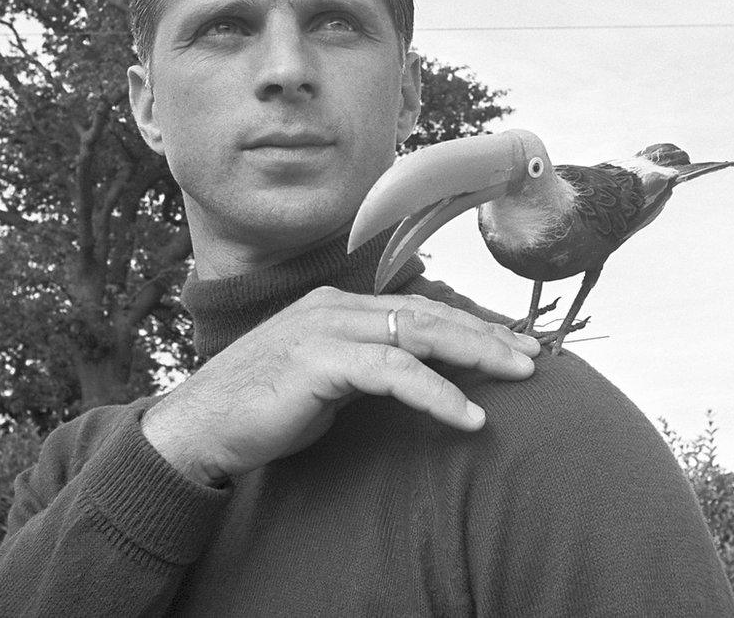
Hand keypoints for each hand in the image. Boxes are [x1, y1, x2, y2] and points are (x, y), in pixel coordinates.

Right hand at [141, 286, 539, 486]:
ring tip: (518, 375)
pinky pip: (392, 372)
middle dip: (484, 334)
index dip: (467, 325)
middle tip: (532, 354)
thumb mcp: (326, 380)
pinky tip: (466, 416)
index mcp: (337, 305)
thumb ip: (366, 367)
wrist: (201, 427)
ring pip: (417, 333)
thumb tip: (413, 374)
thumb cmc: (263, 407)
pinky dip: (435, 393)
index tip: (511, 344)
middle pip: (426, 314)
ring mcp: (326, 327)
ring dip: (474, 354)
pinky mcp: (320, 359)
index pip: (416, 310)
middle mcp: (334, 305)